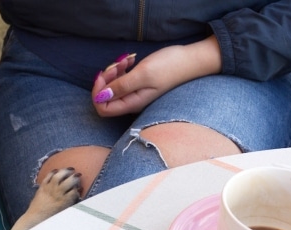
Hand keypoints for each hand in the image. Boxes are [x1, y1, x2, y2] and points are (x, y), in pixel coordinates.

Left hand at [92, 36, 221, 116]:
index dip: (98, 93)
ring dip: (114, 71)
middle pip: (105, 97)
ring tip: (126, 60)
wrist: (192, 60)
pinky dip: (121, 69)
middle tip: (117, 64)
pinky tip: (130, 59)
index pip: (103, 108)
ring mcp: (136, 93)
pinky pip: (122, 80)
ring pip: (113, 87)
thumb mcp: (143, 74)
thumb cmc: (170, 66)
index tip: (105, 75)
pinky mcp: (139, 84)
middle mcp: (132, 101)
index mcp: (132, 103)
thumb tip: (100, 98)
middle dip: (106, 79)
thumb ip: (121, 86)